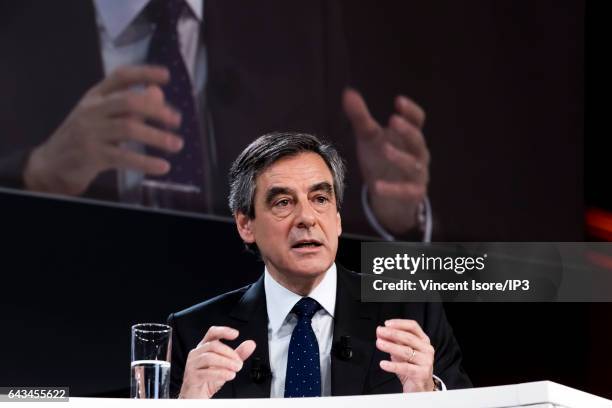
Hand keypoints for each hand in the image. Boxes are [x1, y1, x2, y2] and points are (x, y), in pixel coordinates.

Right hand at [24, 65, 183, 195]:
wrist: (50, 165)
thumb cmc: (84, 139)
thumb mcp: (104, 118)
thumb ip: (130, 107)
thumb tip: (159, 94)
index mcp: (94, 96)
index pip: (120, 76)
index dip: (144, 73)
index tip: (166, 76)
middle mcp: (91, 110)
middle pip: (128, 101)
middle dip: (156, 109)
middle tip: (177, 120)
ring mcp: (90, 133)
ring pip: (129, 129)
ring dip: (157, 137)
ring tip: (176, 145)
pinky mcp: (91, 156)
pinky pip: (124, 158)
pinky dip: (146, 162)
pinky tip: (162, 167)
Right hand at [179, 326, 255, 398]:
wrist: (197, 396)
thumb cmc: (209, 379)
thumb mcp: (226, 365)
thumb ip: (238, 354)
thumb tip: (250, 344)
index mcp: (204, 347)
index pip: (212, 333)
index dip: (223, 331)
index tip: (236, 334)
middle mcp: (197, 353)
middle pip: (213, 345)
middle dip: (229, 353)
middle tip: (239, 362)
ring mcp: (192, 364)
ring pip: (209, 357)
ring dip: (226, 363)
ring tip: (236, 369)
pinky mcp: (192, 377)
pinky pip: (206, 373)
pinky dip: (220, 373)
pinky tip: (229, 375)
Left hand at [343, 88, 429, 235]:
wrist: (389, 196)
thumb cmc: (380, 160)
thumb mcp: (369, 138)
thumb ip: (361, 117)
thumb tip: (348, 92)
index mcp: (409, 137)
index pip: (417, 120)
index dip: (410, 111)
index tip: (398, 101)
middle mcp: (418, 154)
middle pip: (417, 140)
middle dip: (407, 131)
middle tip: (393, 120)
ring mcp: (418, 174)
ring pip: (414, 165)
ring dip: (401, 157)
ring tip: (385, 150)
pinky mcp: (414, 194)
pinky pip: (406, 191)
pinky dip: (393, 189)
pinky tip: (376, 186)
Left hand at [376, 319, 434, 392]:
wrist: (420, 387)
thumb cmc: (411, 367)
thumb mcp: (403, 352)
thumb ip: (394, 342)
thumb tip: (381, 333)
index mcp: (423, 341)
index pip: (413, 327)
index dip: (399, 323)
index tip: (386, 324)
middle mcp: (427, 349)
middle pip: (409, 338)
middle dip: (392, 333)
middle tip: (380, 332)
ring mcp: (426, 362)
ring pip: (406, 351)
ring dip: (390, 346)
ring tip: (379, 343)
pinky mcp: (422, 374)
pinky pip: (405, 368)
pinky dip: (393, 365)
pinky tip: (383, 364)